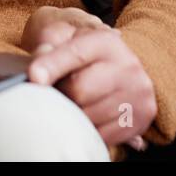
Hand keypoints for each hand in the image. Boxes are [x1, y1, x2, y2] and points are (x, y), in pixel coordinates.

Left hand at [24, 11, 155, 150]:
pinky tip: (92, 114)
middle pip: (79, 91)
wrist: (122, 70)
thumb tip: (36, 74)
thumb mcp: (67, 41)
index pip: (74, 54)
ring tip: (78, 102)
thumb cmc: (86, 56)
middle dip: (63, 94)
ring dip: (75, 114)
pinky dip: (90, 129)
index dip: (51, 66)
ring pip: (89, 117)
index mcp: (106, 42)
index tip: (34, 78)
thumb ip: (48, 49)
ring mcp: (137, 94)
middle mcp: (127, 66)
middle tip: (62, 90)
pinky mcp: (141, 119)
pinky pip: (102, 135)